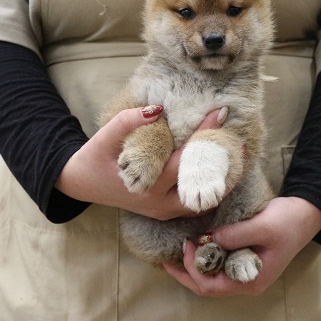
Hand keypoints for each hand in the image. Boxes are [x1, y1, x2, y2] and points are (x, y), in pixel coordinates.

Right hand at [55, 106, 227, 219]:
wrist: (81, 183)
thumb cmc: (94, 158)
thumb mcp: (105, 138)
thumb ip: (129, 122)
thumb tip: (157, 109)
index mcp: (148, 186)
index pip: (185, 158)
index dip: (204, 135)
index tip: (220, 114)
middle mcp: (160, 203)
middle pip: (201, 185)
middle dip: (221, 163)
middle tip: (239, 143)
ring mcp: (163, 211)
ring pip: (202, 201)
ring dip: (219, 181)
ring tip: (235, 159)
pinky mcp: (164, 211)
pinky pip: (193, 203)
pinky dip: (208, 189)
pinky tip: (218, 172)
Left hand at [162, 197, 320, 296]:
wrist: (305, 214)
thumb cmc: (287, 222)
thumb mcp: (262, 226)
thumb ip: (234, 235)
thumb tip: (206, 238)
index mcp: (250, 279)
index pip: (211, 285)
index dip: (193, 268)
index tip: (187, 243)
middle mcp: (244, 279)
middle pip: (207, 286)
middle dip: (185, 273)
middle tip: (165, 259)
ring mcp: (243, 269)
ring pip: (210, 276)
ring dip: (192, 266)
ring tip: (175, 252)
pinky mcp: (243, 257)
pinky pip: (217, 263)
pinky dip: (203, 256)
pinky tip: (194, 243)